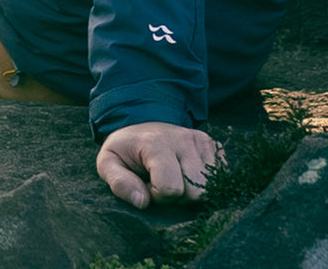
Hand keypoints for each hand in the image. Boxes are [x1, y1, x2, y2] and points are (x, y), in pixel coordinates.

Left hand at [96, 122, 222, 208]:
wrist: (140, 126)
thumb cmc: (126, 150)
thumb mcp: (108, 163)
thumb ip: (119, 183)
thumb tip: (142, 202)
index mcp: (155, 143)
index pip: (171, 188)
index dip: (158, 196)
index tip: (147, 185)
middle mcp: (182, 139)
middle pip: (196, 192)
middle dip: (178, 197)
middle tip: (161, 183)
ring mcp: (200, 141)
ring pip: (210, 189)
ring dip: (191, 191)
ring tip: (173, 177)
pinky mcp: (213, 145)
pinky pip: (219, 179)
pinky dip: (203, 182)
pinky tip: (186, 172)